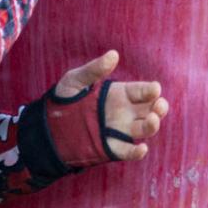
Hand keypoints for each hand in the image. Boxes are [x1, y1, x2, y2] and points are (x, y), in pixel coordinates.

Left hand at [51, 50, 168, 162]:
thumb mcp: (76, 80)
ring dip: (152, 126)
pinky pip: (127, 151)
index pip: (142, 91)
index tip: (155, 89)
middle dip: (159, 107)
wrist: (48, 126)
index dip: (151, 90)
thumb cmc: (64, 98)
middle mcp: (125, 112)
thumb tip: (113, 54)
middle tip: (160, 104)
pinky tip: (141, 149)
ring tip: (152, 120)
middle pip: (150, 109)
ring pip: (144, 129)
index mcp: (120, 94)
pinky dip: (136, 152)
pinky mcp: (110, 148)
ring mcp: (119, 131)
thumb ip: (94, 69)